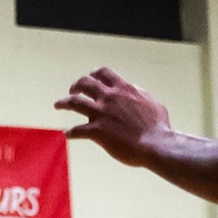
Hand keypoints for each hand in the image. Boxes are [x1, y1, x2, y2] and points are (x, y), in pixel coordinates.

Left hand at [56, 67, 171, 166]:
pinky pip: (77, 130)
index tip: (89, 79)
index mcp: (123, 89)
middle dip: (76, 86)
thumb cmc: (159, 127)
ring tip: (58, 105)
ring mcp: (101, 113)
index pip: (103, 73)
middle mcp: (109, 97)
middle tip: (72, 91)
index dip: (93, 74)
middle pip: (84, 83)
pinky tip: (68, 134)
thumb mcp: (152, 103)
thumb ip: (139, 94)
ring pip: (74, 102)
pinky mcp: (96, 131)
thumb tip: (133, 90)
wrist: (156, 145)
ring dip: (63, 103)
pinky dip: (71, 131)